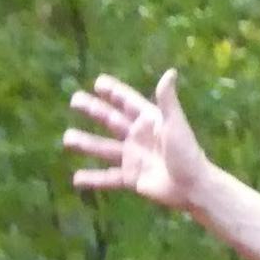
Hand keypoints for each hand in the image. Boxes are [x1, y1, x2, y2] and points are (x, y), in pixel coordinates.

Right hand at [63, 69, 209, 209]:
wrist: (193, 187)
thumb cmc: (187, 154)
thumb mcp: (176, 125)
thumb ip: (168, 100)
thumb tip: (170, 72)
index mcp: (149, 121)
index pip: (127, 102)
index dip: (114, 92)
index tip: (98, 83)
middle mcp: (138, 137)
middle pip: (111, 121)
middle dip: (93, 110)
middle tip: (74, 100)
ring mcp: (133, 158)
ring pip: (105, 149)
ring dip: (86, 143)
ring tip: (66, 138)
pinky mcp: (132, 178)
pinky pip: (108, 178)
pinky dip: (93, 179)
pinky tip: (76, 179)